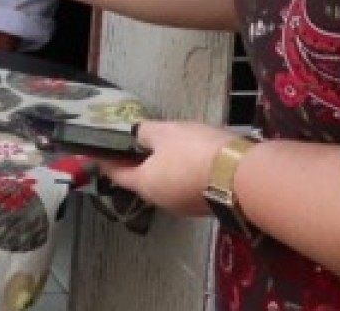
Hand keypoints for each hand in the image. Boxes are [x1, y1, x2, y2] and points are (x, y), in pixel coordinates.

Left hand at [101, 120, 236, 217]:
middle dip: (140, 164)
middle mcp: (161, 201)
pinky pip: (186, 188)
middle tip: (139, 146)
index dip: (107, 162)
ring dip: (164, 170)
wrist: (241, 176)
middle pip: (143, 181)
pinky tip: (193, 161)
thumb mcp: (167, 132)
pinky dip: (184, 175)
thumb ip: (145, 133)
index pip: (118, 174)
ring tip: (170, 149)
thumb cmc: (195, 151)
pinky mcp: (204, 206)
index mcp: (145, 184)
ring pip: (166, 185)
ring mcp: (184, 207)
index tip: (98, 155)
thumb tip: (137, 135)